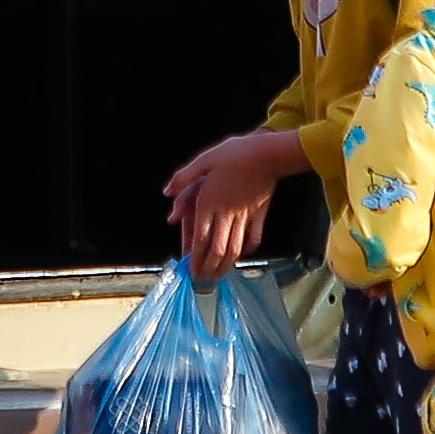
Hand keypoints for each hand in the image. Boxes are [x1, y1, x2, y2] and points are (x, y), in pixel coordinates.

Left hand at [164, 129, 299, 279]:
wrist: (267, 153)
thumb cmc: (235, 153)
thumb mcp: (204, 160)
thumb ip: (183, 178)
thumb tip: (167, 191)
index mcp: (209, 202)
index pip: (200, 237)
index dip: (195, 257)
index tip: (191, 270)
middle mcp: (226, 213)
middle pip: (216, 248)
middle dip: (209, 267)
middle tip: (203, 280)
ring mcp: (245, 215)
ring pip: (234, 247)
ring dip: (226, 264)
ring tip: (219, 275)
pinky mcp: (260, 213)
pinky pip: (254, 236)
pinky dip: (249, 248)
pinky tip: (244, 254)